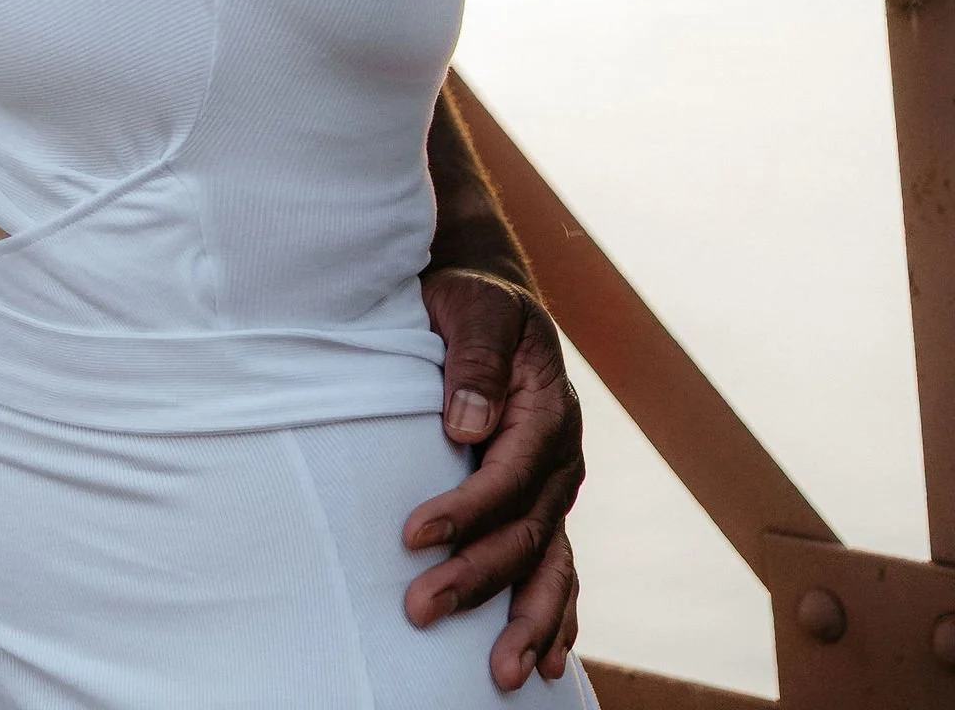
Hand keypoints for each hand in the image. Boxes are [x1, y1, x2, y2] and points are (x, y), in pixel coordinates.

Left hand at [405, 270, 584, 689]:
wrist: (492, 299)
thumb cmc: (474, 302)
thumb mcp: (474, 308)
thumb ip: (475, 359)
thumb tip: (466, 425)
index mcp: (547, 410)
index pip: (507, 475)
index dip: (464, 510)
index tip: (412, 536)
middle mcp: (561, 458)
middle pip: (525, 532)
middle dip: (476, 578)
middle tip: (420, 611)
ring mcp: (556, 488)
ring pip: (552, 565)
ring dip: (528, 622)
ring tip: (502, 675)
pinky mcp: (542, 504)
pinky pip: (559, 569)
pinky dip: (558, 616)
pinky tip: (546, 662)